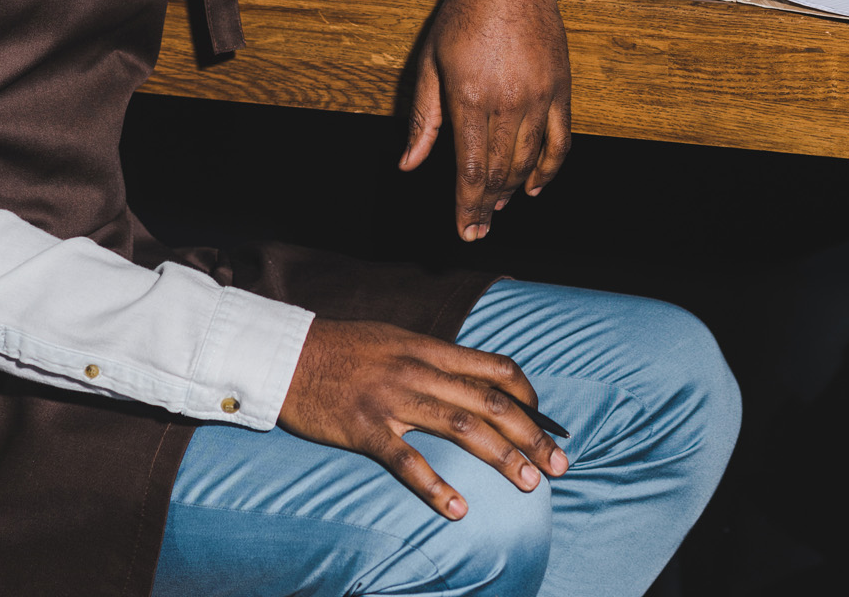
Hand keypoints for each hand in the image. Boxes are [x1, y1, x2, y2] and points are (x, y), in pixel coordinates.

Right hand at [279, 317, 567, 518]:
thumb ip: (432, 359)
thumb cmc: (343, 348)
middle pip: (488, 401)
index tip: (545, 420)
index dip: (526, 394)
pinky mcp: (365, 428)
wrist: (288, 354)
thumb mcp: (395, 339)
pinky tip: (458, 509)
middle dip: (530, 434)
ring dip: (501, 457)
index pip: (493, 367)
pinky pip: (406, 461)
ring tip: (530, 483)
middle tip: (560, 465)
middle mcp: (417, 370)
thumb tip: (471, 378)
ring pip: (460, 427)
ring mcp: (392, 399)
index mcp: (427, 348)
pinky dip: (435, 486)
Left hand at [400, 0, 570, 239]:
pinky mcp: (560, 89)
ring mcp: (539, 96)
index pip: (470, 168)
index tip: (464, 231)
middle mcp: (508, 100)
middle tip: (477, 229)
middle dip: (486, 206)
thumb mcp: (430, 61)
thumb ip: (424, 118)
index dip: (467, 206)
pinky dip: (548, 171)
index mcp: (470, 95)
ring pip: (528, 161)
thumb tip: (409, 165)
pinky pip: (560, 142)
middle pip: (499, 171)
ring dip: (511, 191)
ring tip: (497, 208)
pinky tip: (533, 188)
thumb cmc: (464, 15)